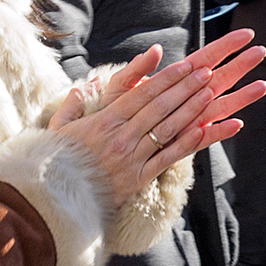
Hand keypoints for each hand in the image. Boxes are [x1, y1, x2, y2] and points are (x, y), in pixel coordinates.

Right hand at [48, 31, 265, 207]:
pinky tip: (203, 130)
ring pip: (167, 129)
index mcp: (104, 121)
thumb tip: (89, 83)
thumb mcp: (58, 128)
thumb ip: (73, 103)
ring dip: (191, 109)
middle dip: (184, 87)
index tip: (185, 66)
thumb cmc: (57, 162)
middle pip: (159, 107)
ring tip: (209, 93)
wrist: (55, 200)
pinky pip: (167, 158)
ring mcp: (131, 158)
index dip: (166, 78)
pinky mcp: (138, 179)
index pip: (141, 94)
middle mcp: (120, 137)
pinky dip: (187, 143)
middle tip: (205, 73)